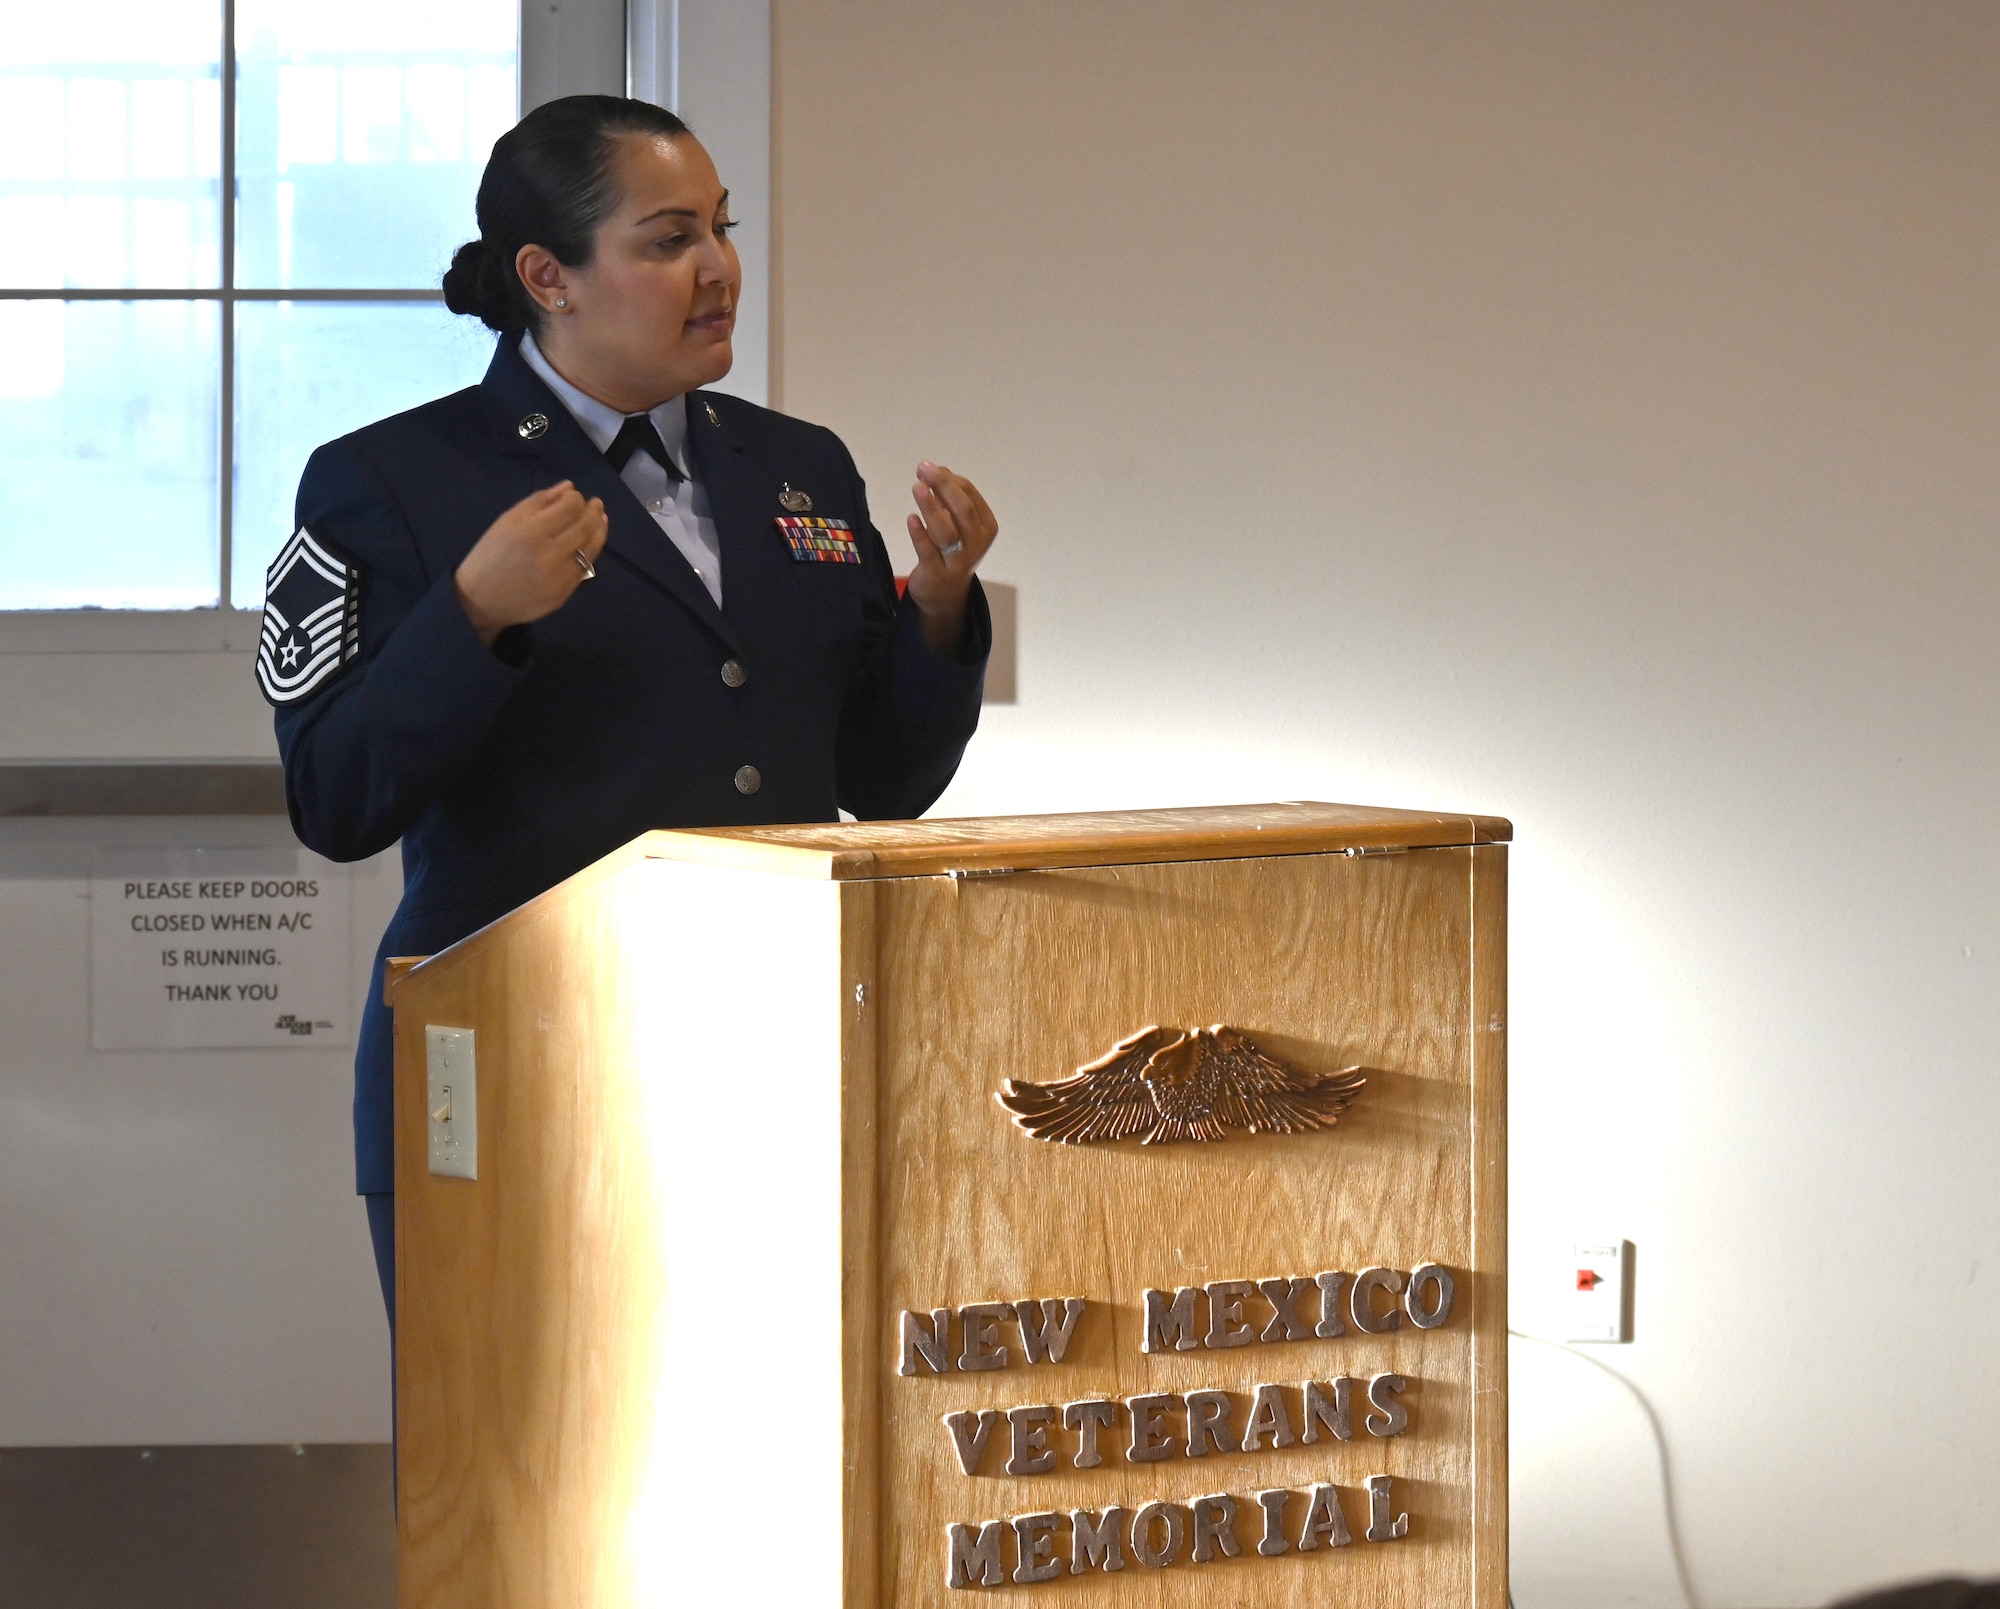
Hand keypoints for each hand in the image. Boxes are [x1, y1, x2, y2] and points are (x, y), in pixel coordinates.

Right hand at [454, 482, 608, 646]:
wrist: (481, 600)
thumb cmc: (490, 555)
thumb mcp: (507, 521)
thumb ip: (539, 502)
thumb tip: (569, 487)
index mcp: (531, 533)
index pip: (569, 508)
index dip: (576, 498)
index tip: (574, 496)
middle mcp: (549, 555)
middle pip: (584, 528)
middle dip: (593, 512)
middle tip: (596, 504)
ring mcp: (560, 578)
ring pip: (590, 549)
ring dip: (599, 531)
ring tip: (600, 519)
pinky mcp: (564, 594)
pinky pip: (584, 568)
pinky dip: (591, 552)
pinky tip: (590, 542)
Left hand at [903, 460, 997, 655]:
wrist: (945, 594)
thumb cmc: (952, 551)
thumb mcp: (956, 523)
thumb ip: (948, 499)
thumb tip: (937, 470)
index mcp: (986, 525)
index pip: (970, 495)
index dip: (949, 479)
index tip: (928, 467)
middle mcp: (977, 542)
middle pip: (963, 510)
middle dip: (943, 486)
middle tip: (923, 469)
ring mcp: (959, 560)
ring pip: (947, 530)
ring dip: (931, 507)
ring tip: (917, 487)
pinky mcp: (938, 573)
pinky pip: (929, 552)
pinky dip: (920, 535)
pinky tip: (911, 519)